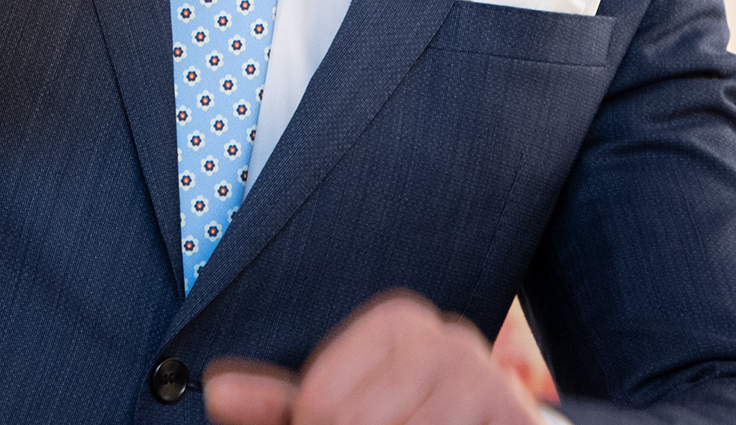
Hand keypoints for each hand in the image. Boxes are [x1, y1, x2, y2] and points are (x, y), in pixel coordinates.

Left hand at [205, 292, 547, 424]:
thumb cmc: (409, 421)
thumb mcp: (341, 407)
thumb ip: (280, 402)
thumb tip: (217, 391)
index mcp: (399, 321)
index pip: (319, 403)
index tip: (334, 421)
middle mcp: (449, 339)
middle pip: (355, 423)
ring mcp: (492, 382)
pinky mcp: (518, 418)